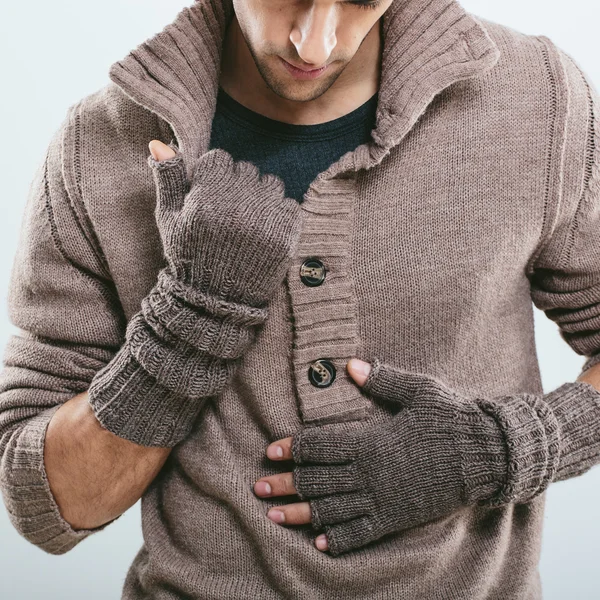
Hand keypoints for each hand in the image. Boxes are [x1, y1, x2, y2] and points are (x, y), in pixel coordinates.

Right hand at [147, 139, 301, 307]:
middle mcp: (237, 207)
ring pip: (271, 184)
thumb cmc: (189, 256)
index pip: (220, 159)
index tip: (211, 195)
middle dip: (237, 186)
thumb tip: (158, 143)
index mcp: (206, 199)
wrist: (215, 301)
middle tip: (229, 213)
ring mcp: (264, 222)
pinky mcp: (286, 236)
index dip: (214, 176)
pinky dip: (280, 214)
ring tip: (248, 220)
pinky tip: (265, 231)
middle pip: (246, 170)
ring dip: (261, 197)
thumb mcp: (169, 218)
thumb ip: (167, 179)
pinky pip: (290, 205)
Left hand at [254, 358, 507, 555]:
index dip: (291, 447)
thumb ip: (382, 379)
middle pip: (316, 479)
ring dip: (299, 513)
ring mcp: (382, 498)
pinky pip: (362, 533)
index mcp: (370, 439)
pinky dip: (339, 539)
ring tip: (273, 516)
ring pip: (331, 510)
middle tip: (257, 486)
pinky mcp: (397, 518)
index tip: (270, 451)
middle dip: (284, 483)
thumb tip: (351, 366)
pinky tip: (320, 543)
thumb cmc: (450, 419)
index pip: (318, 444)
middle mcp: (369, 472)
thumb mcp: (418, 391)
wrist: (486, 456)